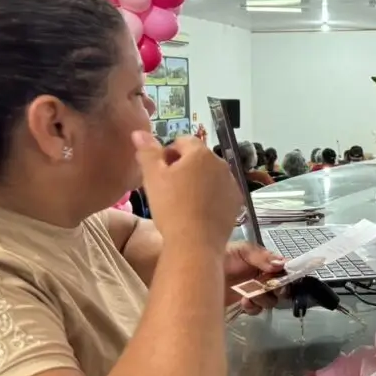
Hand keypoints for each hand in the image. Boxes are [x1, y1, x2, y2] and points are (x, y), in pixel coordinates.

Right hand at [132, 132, 241, 248]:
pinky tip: (198, 212)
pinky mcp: (237, 202)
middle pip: (198, 158)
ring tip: (183, 202)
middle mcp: (221, 163)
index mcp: (200, 153)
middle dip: (183, 167)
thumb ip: (147, 152)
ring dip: (198, 181)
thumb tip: (139, 132)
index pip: (182, 141)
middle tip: (169, 189)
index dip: (168, 154)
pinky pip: (220, 192)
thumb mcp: (152, 178)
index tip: (160, 173)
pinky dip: (211, 196)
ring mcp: (232, 183)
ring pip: (210, 175)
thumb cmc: (171, 207)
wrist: (195, 244)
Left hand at [224, 242, 285, 313]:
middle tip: (270, 289)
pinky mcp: (243, 304)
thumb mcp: (241, 250)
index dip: (287, 275)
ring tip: (250, 295)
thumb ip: (261, 257)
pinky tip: (243, 302)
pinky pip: (256, 310)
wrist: (196, 273)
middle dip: (278, 290)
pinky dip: (253, 307)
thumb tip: (281, 264)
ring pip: (270, 300)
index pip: (283, 269)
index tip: (283, 279)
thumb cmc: (220, 256)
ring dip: (263, 299)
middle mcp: (261, 276)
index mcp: (264, 261)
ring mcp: (253, 291)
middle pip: (281, 287)